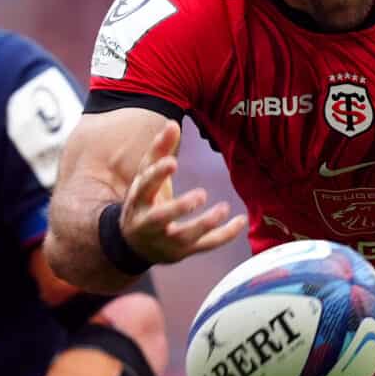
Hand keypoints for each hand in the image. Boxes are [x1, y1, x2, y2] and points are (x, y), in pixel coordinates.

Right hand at [119, 121, 244, 265]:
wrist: (134, 243)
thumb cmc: (143, 201)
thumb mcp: (146, 176)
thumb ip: (159, 150)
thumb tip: (172, 123)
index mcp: (138, 199)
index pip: (145, 186)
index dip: (157, 174)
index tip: (173, 162)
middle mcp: (148, 223)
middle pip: (161, 217)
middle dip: (180, 207)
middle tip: (200, 195)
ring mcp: (165, 241)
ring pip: (184, 236)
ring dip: (205, 224)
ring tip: (223, 208)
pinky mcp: (182, 252)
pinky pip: (205, 245)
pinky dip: (224, 235)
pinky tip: (240, 221)